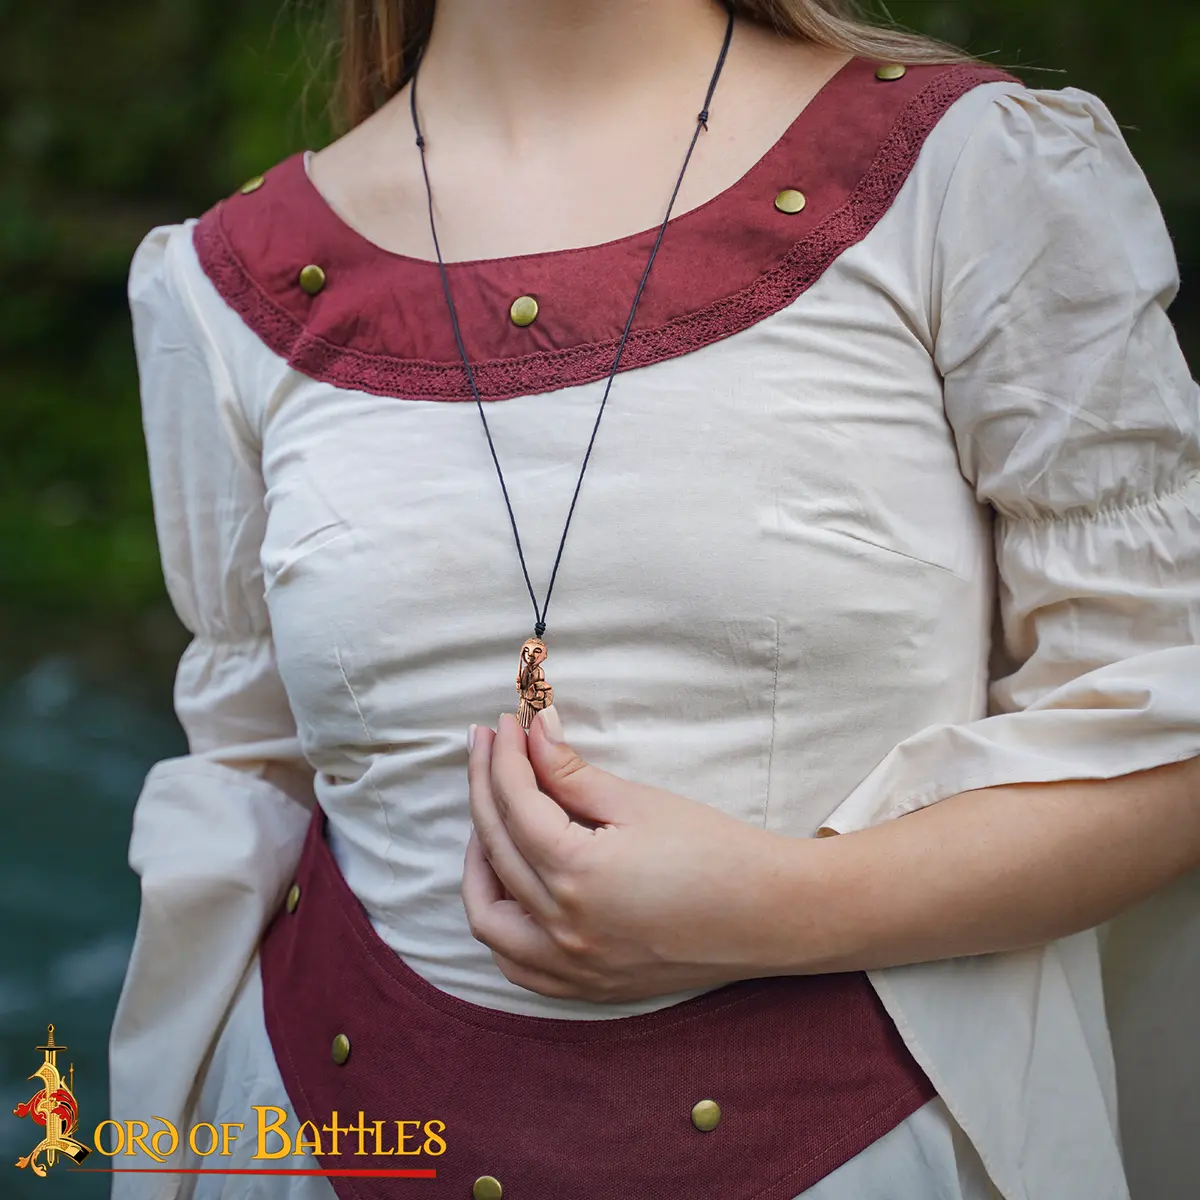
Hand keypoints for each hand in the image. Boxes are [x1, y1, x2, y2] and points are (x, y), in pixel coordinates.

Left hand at [461, 707, 798, 1001]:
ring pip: (489, 917)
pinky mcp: (587, 986)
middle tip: (486, 747)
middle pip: (495, 849)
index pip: (516, 804)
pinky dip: (500, 924)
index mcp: (577, 875)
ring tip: (489, 818)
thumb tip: (532, 734)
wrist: (770, 915)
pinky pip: (516, 962)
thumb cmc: (714, 851)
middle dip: (484, 789)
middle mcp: (563, 928)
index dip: (504, 757)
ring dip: (478, 863)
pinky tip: (508, 888)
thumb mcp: (639, 803)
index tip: (504, 724)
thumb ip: (572, 772)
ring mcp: (571, 966)